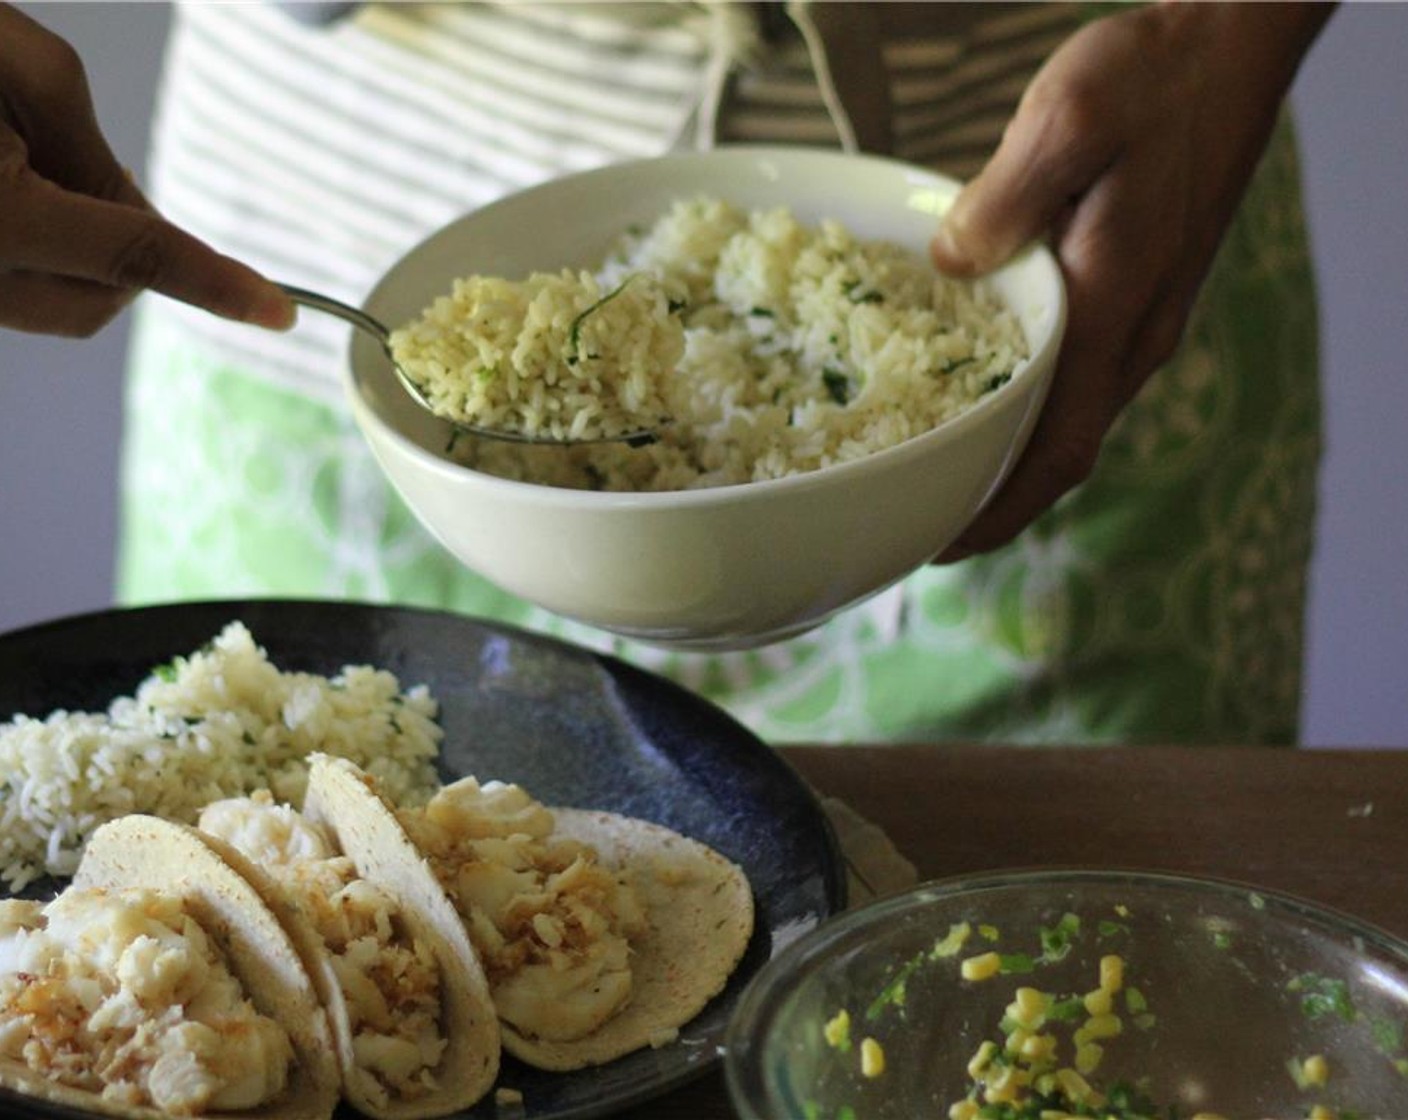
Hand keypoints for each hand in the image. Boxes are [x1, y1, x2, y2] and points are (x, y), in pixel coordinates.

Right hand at [0, 4, 292, 335]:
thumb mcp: (23, 67)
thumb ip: (90, 152)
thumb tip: (131, 215)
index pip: (137, 255)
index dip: (217, 282)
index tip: (279, 311)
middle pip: (101, 300)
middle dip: (132, 255)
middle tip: (106, 178)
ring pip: (59, 304)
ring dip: (85, 256)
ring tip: (30, 168)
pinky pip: (13, 292)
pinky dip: (43, 255)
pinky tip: (11, 189)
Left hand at [930, 1, 1331, 560]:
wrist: (1231, 44)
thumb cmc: (1154, 76)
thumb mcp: (1069, 115)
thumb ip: (1006, 197)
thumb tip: (951, 264)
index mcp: (1115, 308)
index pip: (1056, 447)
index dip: (998, 508)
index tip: (940, 544)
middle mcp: (1137, 334)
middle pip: (1061, 452)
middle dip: (994, 502)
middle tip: (917, 523)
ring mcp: (1144, 319)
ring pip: (1071, 420)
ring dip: (1010, 461)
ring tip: (939, 476)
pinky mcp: (1138, 294)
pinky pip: (1079, 379)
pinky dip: (1029, 409)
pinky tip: (981, 396)